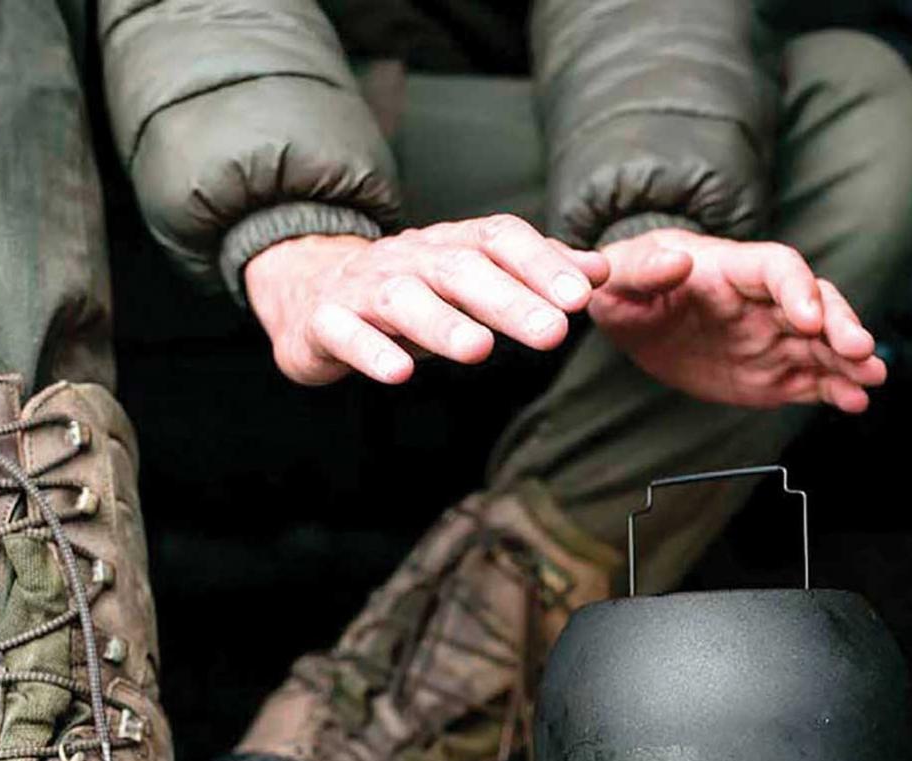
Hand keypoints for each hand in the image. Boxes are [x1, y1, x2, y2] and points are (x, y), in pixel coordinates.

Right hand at [242, 216, 608, 386]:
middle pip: (460, 270)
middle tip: (552, 331)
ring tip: (479, 350)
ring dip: (442, 324)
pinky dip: (371, 351)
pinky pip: (345, 333)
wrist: (311, 291)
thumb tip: (600, 270)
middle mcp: (409, 260)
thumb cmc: (410, 290)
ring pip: (403, 299)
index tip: (581, 296)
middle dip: (508, 299)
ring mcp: (364, 289)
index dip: (541, 263)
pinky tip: (398, 372)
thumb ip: (534, 273)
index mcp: (451, 245)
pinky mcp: (325, 323)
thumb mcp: (474, 277)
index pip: (500, 239)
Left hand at [588, 228, 886, 411]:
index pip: (778, 268)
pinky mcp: (770, 370)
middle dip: (840, 324)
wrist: (631, 313)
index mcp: (730, 269)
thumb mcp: (621, 274)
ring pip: (821, 344)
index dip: (797, 289)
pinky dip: (834, 389)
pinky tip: (853, 402)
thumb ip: (645, 269)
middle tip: (861, 349)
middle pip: (815, 303)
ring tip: (872, 378)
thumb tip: (677, 261)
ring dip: (850, 360)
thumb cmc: (627, 282)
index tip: (807, 317)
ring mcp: (770, 335)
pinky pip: (808, 378)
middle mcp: (761, 300)